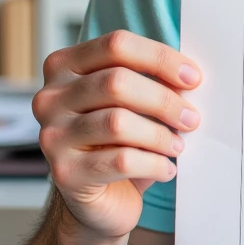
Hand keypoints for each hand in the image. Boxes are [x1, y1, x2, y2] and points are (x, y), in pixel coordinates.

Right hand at [34, 31, 201, 241]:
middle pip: (116, 82)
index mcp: (65, 66)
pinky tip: (166, 169)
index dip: (160, 58)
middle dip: (163, 100)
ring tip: (178, 146)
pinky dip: (154, 165)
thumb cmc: (118, 142)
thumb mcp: (131, 104)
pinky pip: (120, 161)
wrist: (99, 198)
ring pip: (117, 123)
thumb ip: (149, 81)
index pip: (116, 45)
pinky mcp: (64, 172)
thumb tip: (189, 75)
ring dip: (159, 135)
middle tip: (192, 118)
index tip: (193, 78)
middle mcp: (50, 98)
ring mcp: (52, 135)